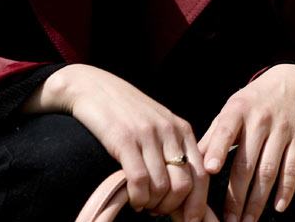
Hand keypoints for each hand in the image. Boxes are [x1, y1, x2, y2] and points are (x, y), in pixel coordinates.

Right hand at [23, 64, 208, 219]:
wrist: (92, 87)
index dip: (197, 203)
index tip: (188, 220)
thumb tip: (181, 189)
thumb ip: (171, 149)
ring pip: (162, 187)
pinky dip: (138, 198)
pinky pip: (139, 180)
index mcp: (182, 129)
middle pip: (184, 185)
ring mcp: (148, 135)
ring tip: (143, 205)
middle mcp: (169, 131)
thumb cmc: (124, 112)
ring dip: (153, 205)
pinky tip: (132, 199)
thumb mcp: (156, 125)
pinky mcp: (125, 139)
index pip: (202, 174)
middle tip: (158, 212)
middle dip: (172, 208)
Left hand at [198, 64, 294, 221]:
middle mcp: (261, 120)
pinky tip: (278, 207)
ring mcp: (283, 130)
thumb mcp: (234, 107)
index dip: (218, 149)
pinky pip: (292, 169)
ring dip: (258, 200)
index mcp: (238, 110)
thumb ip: (215, 133)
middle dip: (236, 195)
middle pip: (247, 162)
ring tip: (247, 221)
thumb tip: (193, 161)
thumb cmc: (256, 100)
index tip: (210, 171)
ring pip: (269, 171)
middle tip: (227, 221)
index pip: (226, 130)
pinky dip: (286, 190)